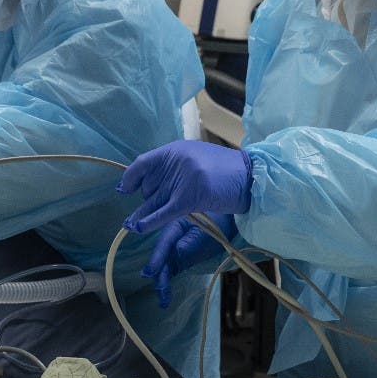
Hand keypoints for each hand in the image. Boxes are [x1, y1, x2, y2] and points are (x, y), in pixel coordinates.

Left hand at [118, 140, 251, 233]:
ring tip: (129, 225)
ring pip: (154, 201)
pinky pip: (164, 212)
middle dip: (150, 199)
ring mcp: (183, 178)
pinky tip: (139, 228)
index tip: (125, 188)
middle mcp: (176, 161)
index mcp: (176, 149)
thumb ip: (175, 168)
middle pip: (149, 186)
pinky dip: (150, 222)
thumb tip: (150, 184)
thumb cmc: (226, 171)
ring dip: (140, 215)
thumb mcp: (196, 160)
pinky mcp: (190, 197)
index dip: (131, 177)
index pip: (143, 162)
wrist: (251, 177)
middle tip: (160, 205)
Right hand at [143, 213, 236, 307]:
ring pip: (164, 268)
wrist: (223, 221)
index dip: (156, 259)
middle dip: (159, 275)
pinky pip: (170, 272)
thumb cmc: (215, 222)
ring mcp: (174, 251)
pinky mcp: (179, 260)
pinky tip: (165, 298)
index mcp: (174, 227)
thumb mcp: (204, 232)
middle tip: (160, 290)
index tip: (150, 273)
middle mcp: (170, 240)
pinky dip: (167, 284)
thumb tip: (177, 252)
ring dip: (162, 283)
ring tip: (163, 301)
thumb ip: (190, 242)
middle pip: (161, 258)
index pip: (163, 244)